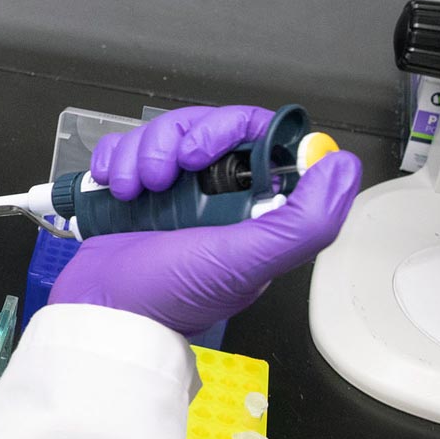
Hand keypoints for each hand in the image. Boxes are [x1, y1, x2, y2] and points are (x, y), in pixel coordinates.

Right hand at [50, 150, 362, 334]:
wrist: (97, 313)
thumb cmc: (168, 296)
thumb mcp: (245, 263)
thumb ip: (304, 222)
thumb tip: (342, 166)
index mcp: (251, 209)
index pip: (255, 136)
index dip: (226, 131)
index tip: (198, 155)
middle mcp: (214, 196)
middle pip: (202, 126)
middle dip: (172, 141)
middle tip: (158, 179)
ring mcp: (170, 191)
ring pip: (162, 133)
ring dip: (139, 153)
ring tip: (131, 191)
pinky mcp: (131, 189)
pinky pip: (124, 146)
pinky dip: (114, 158)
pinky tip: (112, 184)